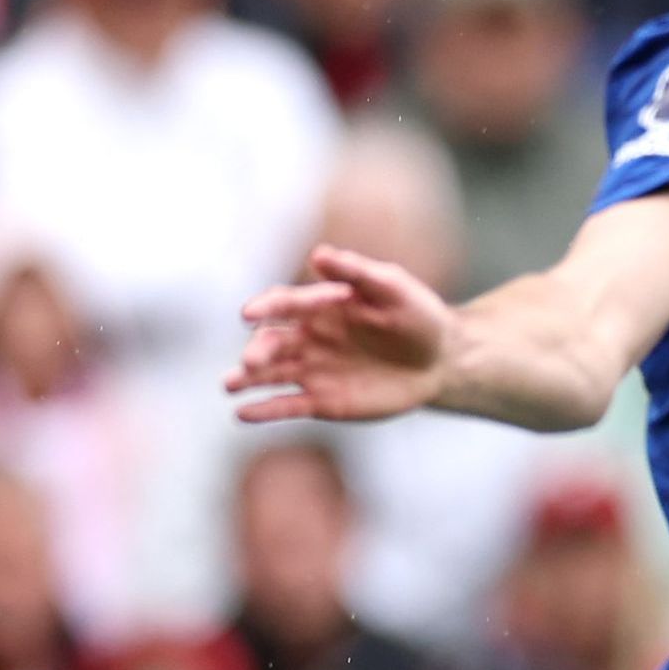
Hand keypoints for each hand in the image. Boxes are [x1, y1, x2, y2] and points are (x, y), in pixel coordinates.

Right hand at [231, 246, 459, 423]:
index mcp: (321, 306)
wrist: (439, 359)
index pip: (284, 304)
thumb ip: (357, 273)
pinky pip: (288, 405)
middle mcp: (309, 337)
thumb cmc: (417, 316)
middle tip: (250, 361)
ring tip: (229, 385)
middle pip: (273, 341)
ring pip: (272, 374)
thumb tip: (319, 255)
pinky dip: (265, 410)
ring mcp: (313, 369)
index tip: (249, 313)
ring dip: (248, 379)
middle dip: (258, 350)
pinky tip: (242, 414)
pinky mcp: (322, 400)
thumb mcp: (393, 289)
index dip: (266, 307)